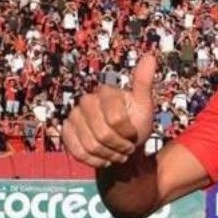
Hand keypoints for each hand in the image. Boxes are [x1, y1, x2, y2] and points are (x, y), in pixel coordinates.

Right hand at [62, 53, 156, 167]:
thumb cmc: (136, 122)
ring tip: (117, 152)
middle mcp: (86, 101)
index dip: (128, 134)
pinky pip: (77, 152)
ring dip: (109, 155)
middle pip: (103, 134)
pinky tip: (103, 158)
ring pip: (91, 146)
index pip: (117, 120)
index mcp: (105, 92)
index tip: (134, 136)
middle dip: (120, 146)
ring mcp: (74, 116)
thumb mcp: (144, 104)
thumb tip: (150, 56)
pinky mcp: (66, 132)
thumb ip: (144, 82)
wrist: (124, 141)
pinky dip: (93, 160)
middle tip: (127, 148)